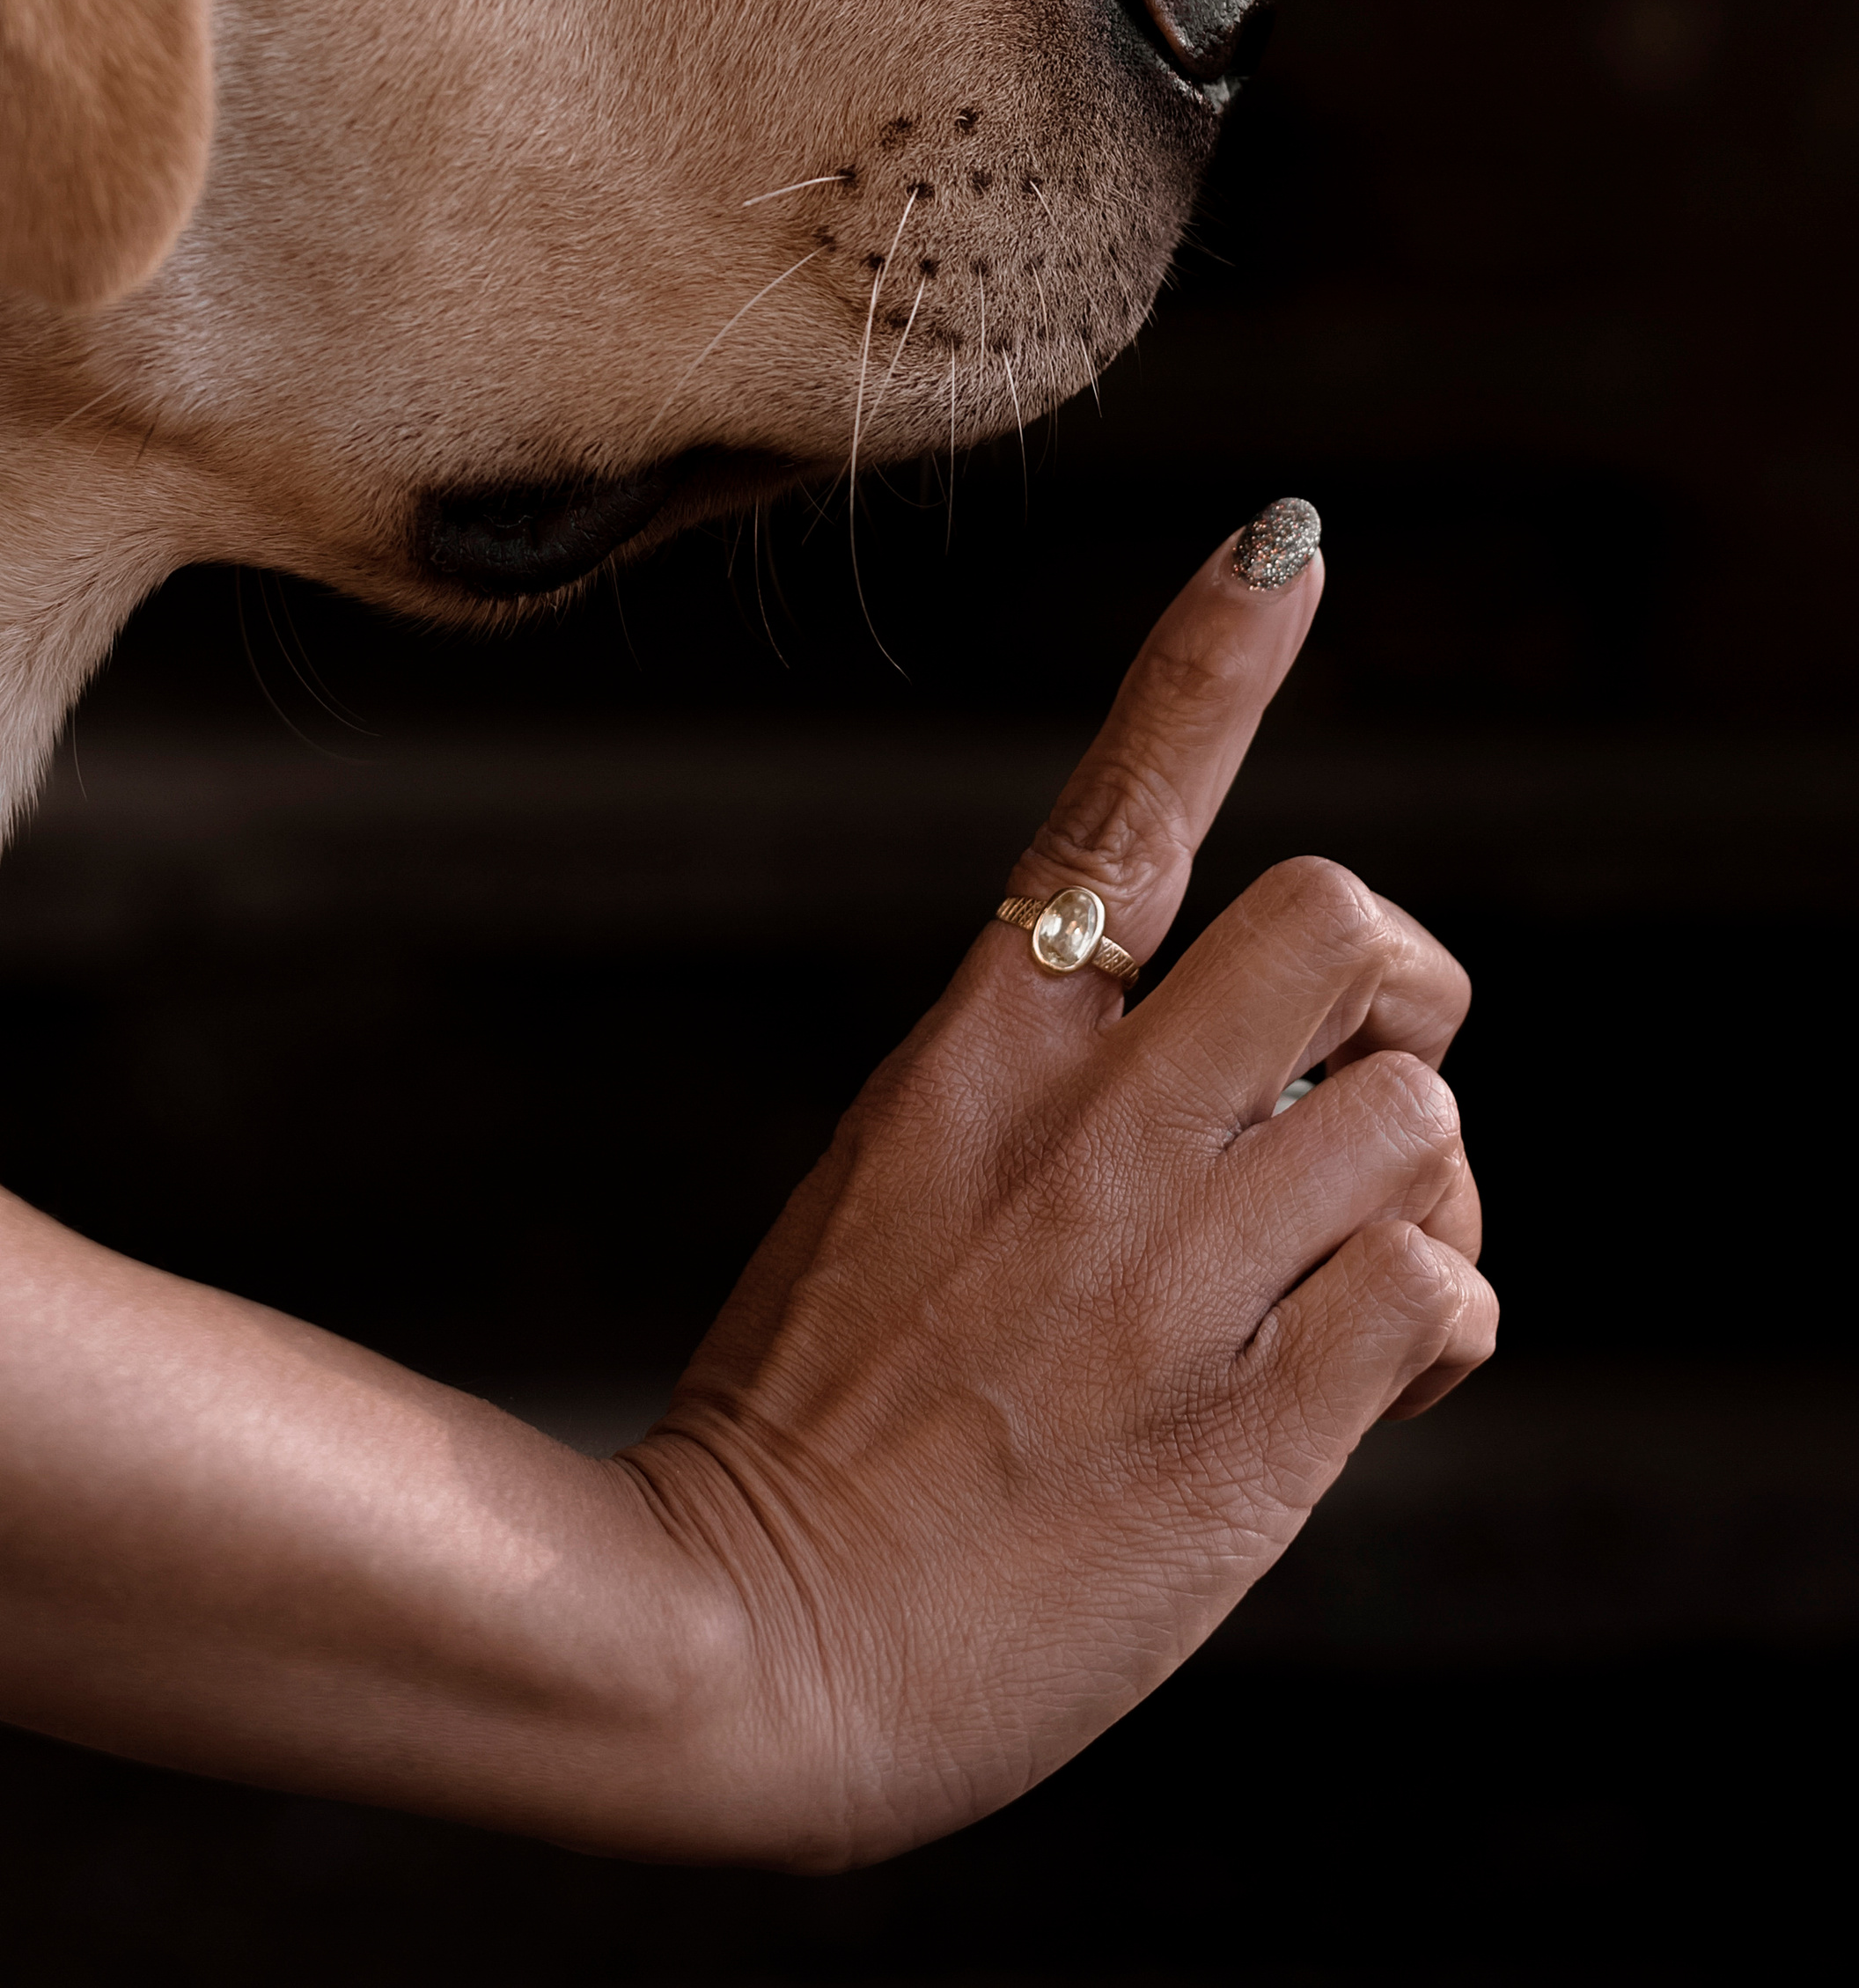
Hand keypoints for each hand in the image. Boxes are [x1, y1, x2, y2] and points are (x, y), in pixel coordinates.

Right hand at [624, 514, 1493, 1866]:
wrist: (750, 1649)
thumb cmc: (823, 1417)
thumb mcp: (902, 1190)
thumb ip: (1072, 1110)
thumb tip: (1278, 1076)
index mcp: (975, 1053)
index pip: (1117, 810)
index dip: (1213, 663)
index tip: (1288, 545)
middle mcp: (1081, 1133)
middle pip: (1348, 929)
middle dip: (1396, 1002)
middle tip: (1347, 1091)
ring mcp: (1165, 1278)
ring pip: (1423, 1124)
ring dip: (1411, 1193)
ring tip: (1324, 1278)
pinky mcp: (1245, 1432)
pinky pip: (1444, 1293)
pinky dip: (1430, 1323)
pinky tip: (1352, 1378)